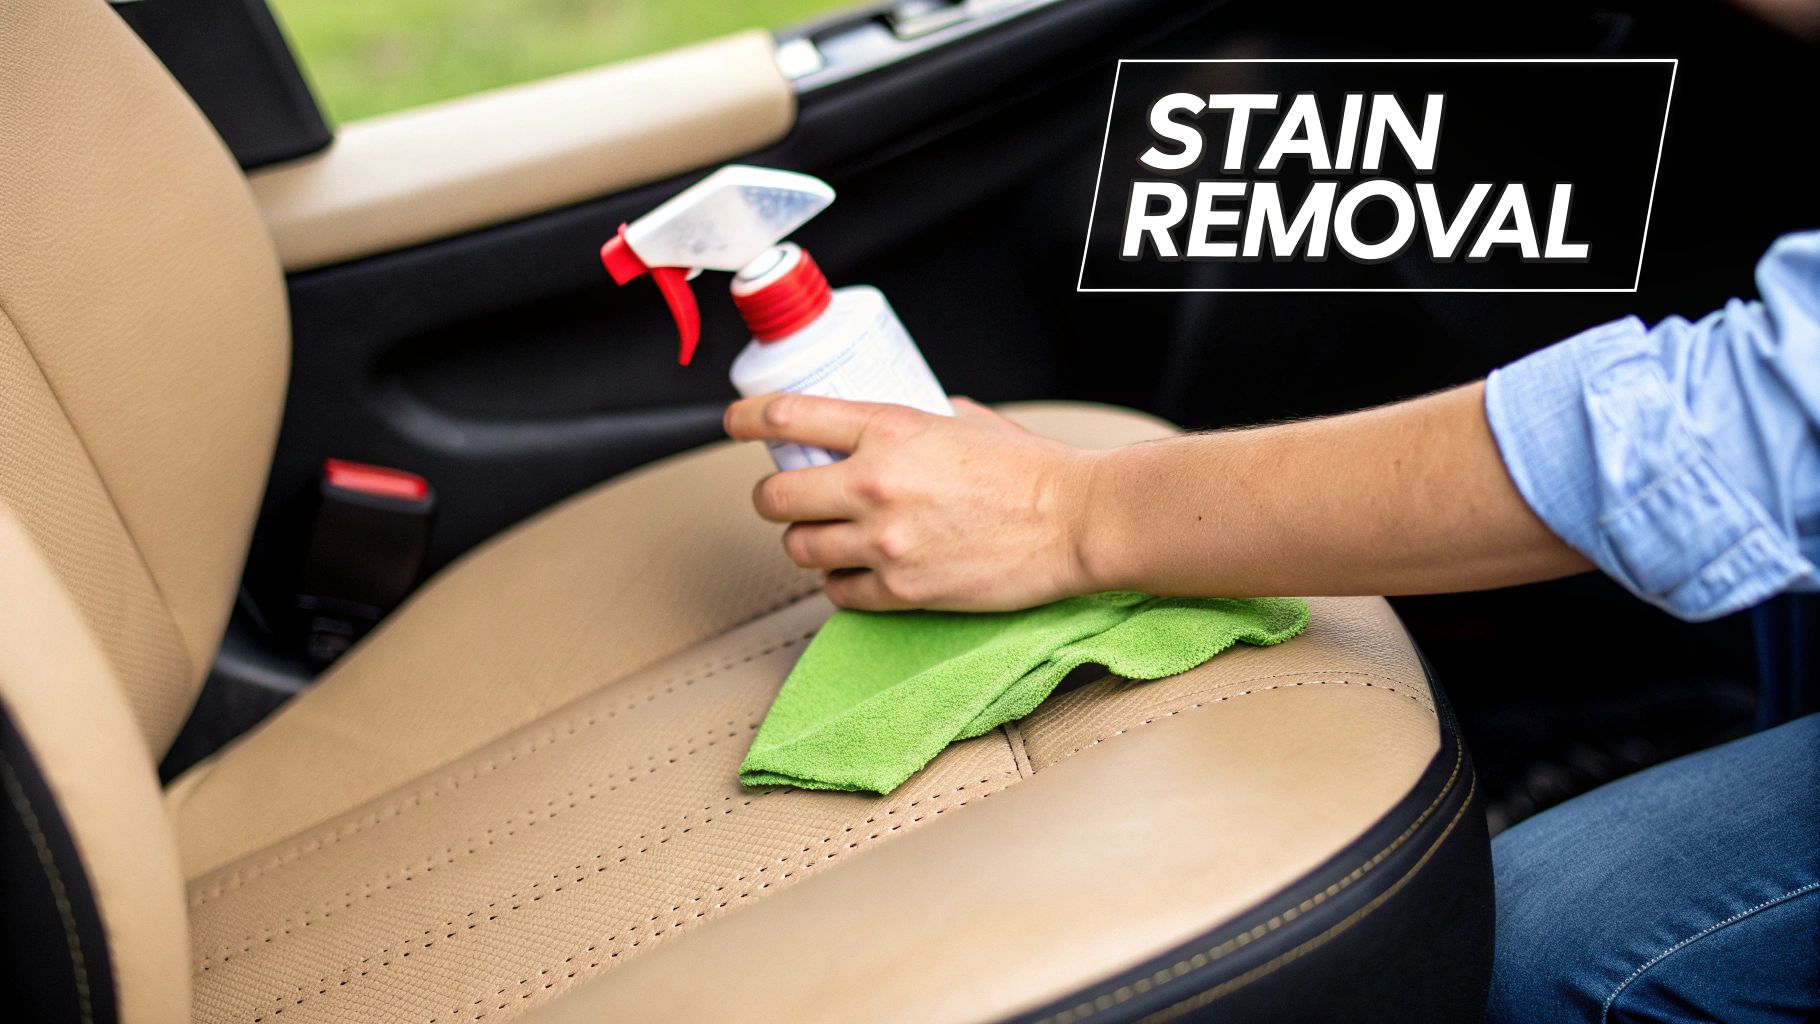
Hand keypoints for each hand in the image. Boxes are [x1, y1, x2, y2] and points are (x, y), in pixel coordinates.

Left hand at [723, 394, 1101, 610]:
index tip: (734, 422)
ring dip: (805, 542)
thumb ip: (912, 421)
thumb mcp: (964, 420)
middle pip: (775, 495)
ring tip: (826, 537)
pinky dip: (839, 583)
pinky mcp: (902, 590)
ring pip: (799, 549)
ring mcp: (885, 542)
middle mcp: (876, 484)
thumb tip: (879, 427)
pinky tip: (856, 572)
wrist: (1075, 522)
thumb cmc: (1030, 471)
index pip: (788, 417)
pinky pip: (837, 593)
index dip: (746, 419)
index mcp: (890, 428)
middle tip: (785, 496)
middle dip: (772, 496)